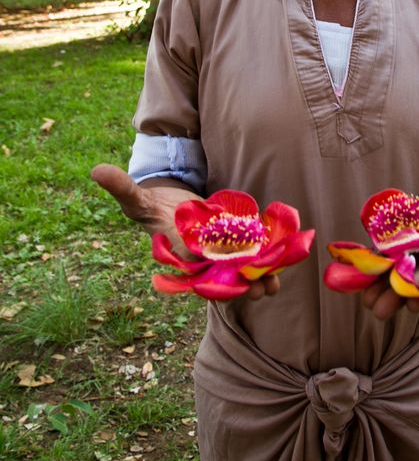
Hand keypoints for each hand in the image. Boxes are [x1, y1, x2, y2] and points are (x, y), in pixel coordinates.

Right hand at [91, 163, 279, 299]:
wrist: (168, 202)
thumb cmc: (151, 205)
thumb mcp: (136, 198)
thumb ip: (122, 188)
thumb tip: (96, 170)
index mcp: (177, 252)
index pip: (194, 268)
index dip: (212, 276)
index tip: (230, 279)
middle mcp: (198, 259)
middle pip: (220, 277)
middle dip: (240, 284)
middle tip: (259, 290)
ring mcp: (216, 255)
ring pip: (237, 273)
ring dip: (256, 279)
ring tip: (274, 287)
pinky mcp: (231, 246)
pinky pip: (247, 259)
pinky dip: (263, 263)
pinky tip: (280, 267)